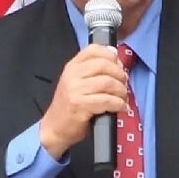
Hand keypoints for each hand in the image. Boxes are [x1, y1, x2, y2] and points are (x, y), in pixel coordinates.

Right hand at [39, 44, 127, 158]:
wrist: (54, 127)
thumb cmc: (70, 105)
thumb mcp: (77, 81)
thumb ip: (93, 68)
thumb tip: (115, 54)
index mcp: (72, 66)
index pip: (94, 50)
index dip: (111, 56)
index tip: (120, 66)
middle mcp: (72, 75)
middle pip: (104, 65)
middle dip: (120, 74)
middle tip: (124, 84)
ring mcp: (75, 90)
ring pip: (107, 82)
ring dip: (121, 91)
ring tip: (123, 97)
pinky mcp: (80, 105)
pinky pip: (107, 100)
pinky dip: (119, 104)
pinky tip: (121, 107)